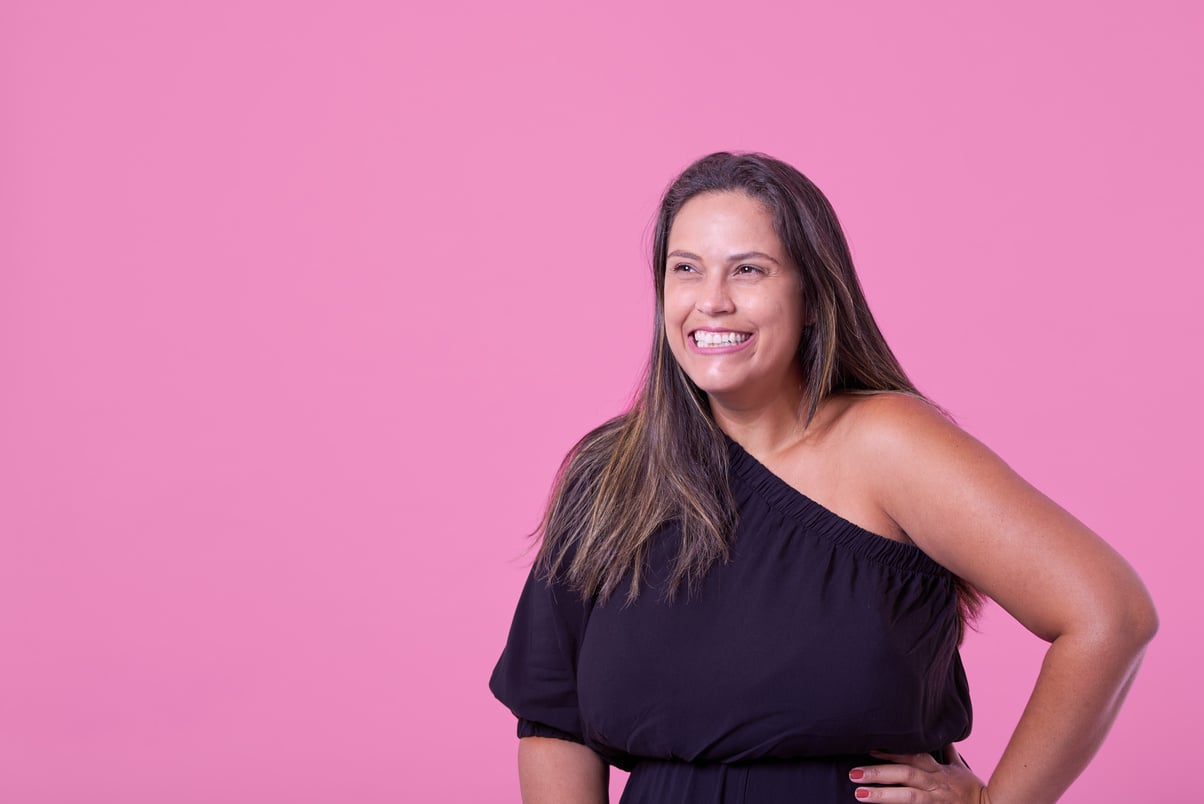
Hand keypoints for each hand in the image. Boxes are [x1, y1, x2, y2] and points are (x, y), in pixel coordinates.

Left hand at [848, 745, 990, 802]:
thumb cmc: (973, 790)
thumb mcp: (961, 769)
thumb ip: (949, 754)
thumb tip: (946, 738)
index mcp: (938, 770)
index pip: (912, 756)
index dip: (891, 751)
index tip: (869, 748)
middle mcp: (935, 783)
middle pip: (905, 774)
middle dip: (879, 772)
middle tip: (853, 772)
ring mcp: (936, 800)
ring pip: (908, 796)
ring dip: (882, 795)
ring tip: (859, 793)